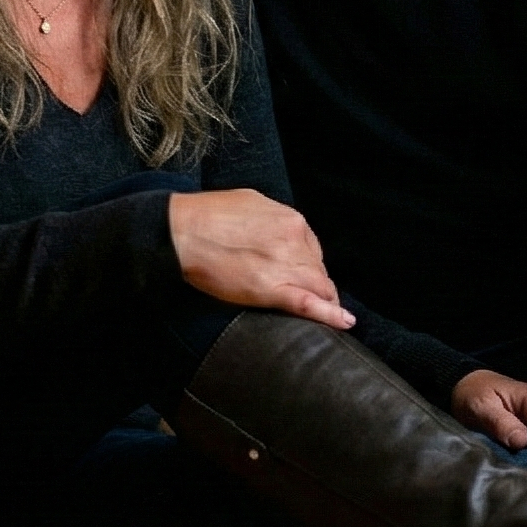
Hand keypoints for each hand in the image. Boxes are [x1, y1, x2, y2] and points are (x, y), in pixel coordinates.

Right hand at [168, 190, 353, 330]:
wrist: (182, 233)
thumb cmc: (206, 216)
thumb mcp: (250, 203)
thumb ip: (271, 218)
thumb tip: (278, 228)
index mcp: (290, 219)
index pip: (312, 249)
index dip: (308, 265)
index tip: (303, 275)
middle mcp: (294, 240)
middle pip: (317, 269)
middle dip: (316, 284)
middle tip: (309, 297)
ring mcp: (285, 265)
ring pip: (319, 287)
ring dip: (323, 299)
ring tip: (328, 313)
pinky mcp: (271, 290)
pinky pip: (309, 304)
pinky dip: (331, 315)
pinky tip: (344, 322)